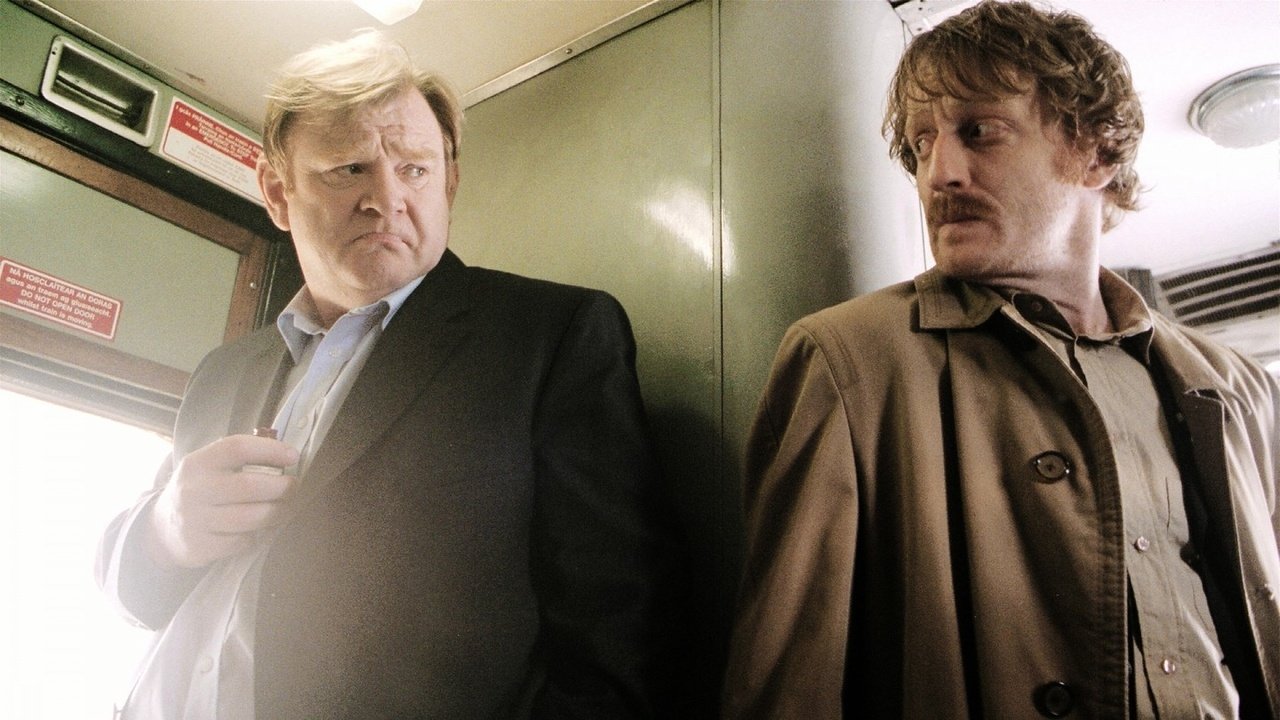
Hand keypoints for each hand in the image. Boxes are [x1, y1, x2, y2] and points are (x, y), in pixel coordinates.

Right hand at [146, 434, 299, 568]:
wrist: (162, 528)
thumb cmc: (201, 490)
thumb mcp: (208, 467)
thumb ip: (239, 459)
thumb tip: (286, 455)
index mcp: (198, 463)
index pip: (238, 448)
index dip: (270, 450)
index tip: (293, 456)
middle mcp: (194, 489)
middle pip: (249, 486)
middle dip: (281, 487)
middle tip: (294, 487)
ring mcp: (194, 520)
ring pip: (251, 518)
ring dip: (277, 513)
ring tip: (285, 508)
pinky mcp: (199, 547)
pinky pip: (242, 541)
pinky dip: (257, 536)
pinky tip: (259, 529)